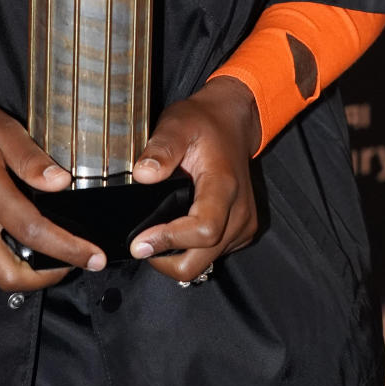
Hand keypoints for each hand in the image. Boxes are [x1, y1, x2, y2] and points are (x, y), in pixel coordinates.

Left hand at [128, 75, 260, 282]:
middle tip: (141, 245)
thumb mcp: (177, 124)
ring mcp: (244, 223)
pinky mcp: (242, 230)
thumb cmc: (204, 123)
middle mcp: (240, 210)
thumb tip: (144, 175)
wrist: (231, 123)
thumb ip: (161, 148)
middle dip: (167, 260)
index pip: (203, 229)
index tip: (140, 242)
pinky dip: (191, 252)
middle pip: (202, 258)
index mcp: (224, 185)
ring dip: (178, 257)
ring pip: (206, 262)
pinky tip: (175, 234)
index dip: (169, 240)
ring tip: (155, 238)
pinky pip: (214, 255)